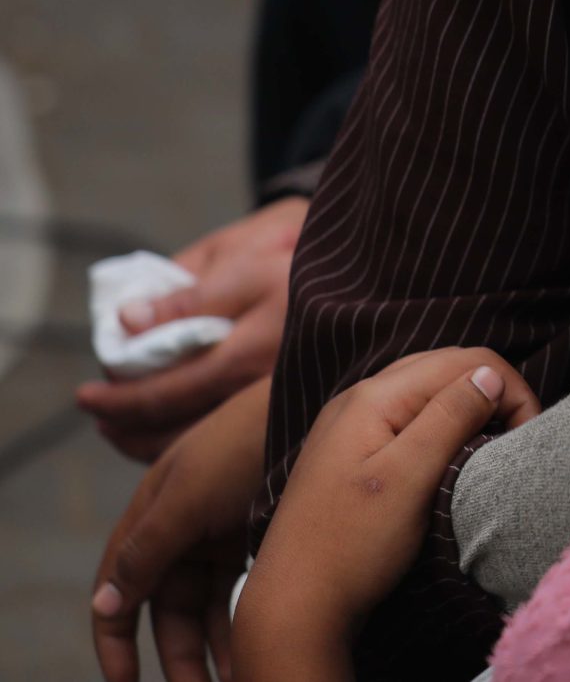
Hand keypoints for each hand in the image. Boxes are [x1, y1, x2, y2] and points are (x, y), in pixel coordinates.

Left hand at [78, 197, 307, 460]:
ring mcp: (279, 399)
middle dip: (129, 427)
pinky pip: (230, 437)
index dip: (119, 399)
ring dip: (153, 440)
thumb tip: (127, 322)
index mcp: (252, 347)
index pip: (169, 391)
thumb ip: (184, 295)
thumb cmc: (292, 248)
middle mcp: (266, 384)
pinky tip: (172, 426)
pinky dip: (190, 439)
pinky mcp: (291, 402)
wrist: (363, 260)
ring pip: (205, 441)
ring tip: (124, 428)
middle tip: (99, 417)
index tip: (86, 395)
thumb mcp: (238, 256)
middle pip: (181, 429)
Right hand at [90, 376, 268, 681]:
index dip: (115, 637)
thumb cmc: (249, 438)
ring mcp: (224, 526)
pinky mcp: (263, 528)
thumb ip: (148, 549)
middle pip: (168, 606)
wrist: (322, 396)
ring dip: (215, 644)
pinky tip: (257, 646)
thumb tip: (106, 605)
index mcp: (154, 510)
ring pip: (208, 602)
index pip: (120, 584)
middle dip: (178, 655)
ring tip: (236, 678)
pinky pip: (242, 586)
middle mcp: (184, 522)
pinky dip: (244, 617)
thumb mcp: (190, 494)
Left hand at [232, 348, 537, 676]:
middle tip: (516, 440)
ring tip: (491, 447)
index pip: (465, 361)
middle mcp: (359, 399)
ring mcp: (351, 424)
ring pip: (429, 390)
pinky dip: (443, 424)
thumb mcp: (409, 478)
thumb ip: (449, 417)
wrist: (292, 605)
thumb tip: (490, 375)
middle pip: (447, 367)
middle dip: (492, 392)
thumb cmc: (350, 545)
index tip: (527, 437)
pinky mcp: (351, 451)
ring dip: (468, 408)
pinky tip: (451, 455)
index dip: (509, 389)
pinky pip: (409, 415)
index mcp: (374, 397)